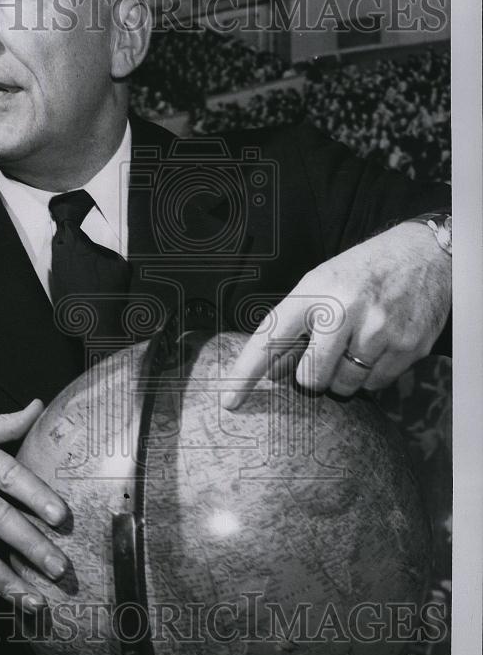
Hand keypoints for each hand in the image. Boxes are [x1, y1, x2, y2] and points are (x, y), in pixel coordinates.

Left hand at [220, 221, 451, 407]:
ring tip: (357, 343)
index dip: (247, 372)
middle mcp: (345, 310)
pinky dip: (373, 373)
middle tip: (328, 352)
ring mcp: (379, 329)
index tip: (229, 400)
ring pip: (346, 385)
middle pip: (311, 377)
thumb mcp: (320, 285)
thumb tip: (271, 372)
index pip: (271, 337)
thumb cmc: (362, 274)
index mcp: (314, 292)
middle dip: (314, 375)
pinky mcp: (408, 346)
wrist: (424, 254)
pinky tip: (380, 345)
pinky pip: (376, 384)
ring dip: (345, 376)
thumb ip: (295, 326)